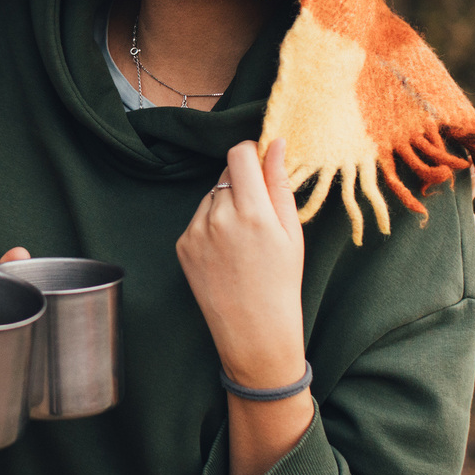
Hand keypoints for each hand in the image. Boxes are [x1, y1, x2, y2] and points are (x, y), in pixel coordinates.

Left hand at [178, 140, 312, 474]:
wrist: (254, 331)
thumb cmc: (282, 282)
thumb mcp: (292, 232)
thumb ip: (280, 184)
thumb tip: (275, 143)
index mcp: (252, 212)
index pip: (239, 154)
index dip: (250, 153)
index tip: (259, 163)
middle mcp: (219, 218)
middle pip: (226, 174)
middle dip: (242, 184)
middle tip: (258, 216)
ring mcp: (196, 232)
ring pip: (212, 196)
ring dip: (225, 204)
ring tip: (242, 240)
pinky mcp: (183, 244)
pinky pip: (198, 218)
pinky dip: (211, 225)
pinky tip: (227, 252)